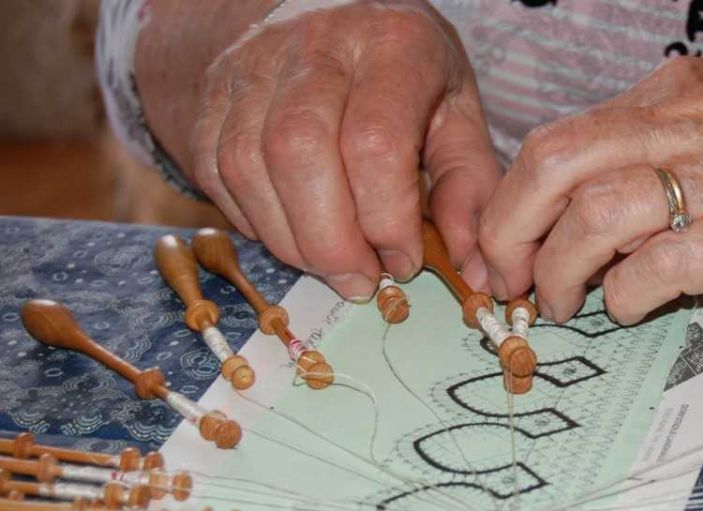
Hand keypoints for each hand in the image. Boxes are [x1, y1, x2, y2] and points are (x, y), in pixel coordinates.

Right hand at [189, 1, 499, 298]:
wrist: (331, 13)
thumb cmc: (408, 75)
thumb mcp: (458, 116)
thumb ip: (469, 190)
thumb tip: (476, 269)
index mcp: (394, 45)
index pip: (375, 142)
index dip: (387, 220)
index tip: (404, 260)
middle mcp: (316, 44)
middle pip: (299, 152)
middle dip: (330, 242)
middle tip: (361, 280)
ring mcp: (254, 64)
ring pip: (248, 166)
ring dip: (291, 240)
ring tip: (331, 266)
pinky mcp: (214, 92)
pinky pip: (216, 171)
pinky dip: (252, 220)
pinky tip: (293, 233)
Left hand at [474, 58, 702, 323]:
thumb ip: (662, 154)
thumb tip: (588, 214)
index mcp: (677, 94)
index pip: (560, 138)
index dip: (513, 199)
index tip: (505, 244)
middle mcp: (691, 122)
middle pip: (555, 166)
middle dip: (510, 231)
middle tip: (511, 279)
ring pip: (593, 217)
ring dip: (560, 272)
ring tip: (564, 303)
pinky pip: (653, 270)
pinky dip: (624, 297)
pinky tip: (631, 306)